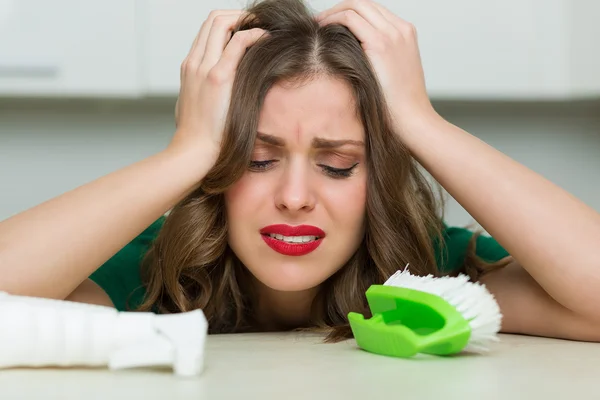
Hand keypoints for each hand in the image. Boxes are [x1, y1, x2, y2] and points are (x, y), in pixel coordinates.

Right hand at [171, 10, 265, 162]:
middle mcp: (194, 62)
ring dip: (246, 19)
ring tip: (264, 27)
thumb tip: (218, 95)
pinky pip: (238, 42)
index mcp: (189, 67)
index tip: (248, 30)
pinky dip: (254, 34)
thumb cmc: (199, 136)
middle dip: (238, 16)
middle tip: (259, 24)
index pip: (207, 30)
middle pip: (213, 19)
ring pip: (221, 22)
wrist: (193, 150)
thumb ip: (204, 93)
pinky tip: (266, 39)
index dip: (229, 23)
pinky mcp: (218, 77)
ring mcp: (204, 67)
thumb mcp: (196, 106)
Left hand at [316, 0, 436, 137]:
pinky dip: (333, 19)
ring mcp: (392, 34)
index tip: (332, 23)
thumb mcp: (392, 74)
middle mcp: (401, 29)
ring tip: (317, 24)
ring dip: (333, 12)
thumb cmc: (399, 106)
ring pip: (356, 5)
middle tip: (320, 20)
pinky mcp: (380, 44)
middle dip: (340, 8)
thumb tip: (352, 56)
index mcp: (406, 34)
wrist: (413, 120)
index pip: (374, 11)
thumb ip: (379, 59)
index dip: (350, 12)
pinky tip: (321, 30)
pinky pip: (350, 18)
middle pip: (364, 3)